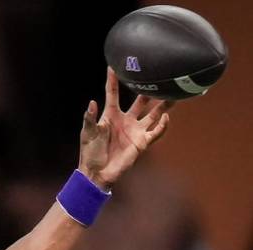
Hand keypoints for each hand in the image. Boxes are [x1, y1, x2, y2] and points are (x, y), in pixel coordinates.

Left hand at [79, 67, 173, 189]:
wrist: (97, 173)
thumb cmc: (90, 152)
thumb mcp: (88, 133)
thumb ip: (90, 118)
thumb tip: (92, 102)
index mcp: (110, 115)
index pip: (113, 94)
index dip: (114, 80)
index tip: (115, 65)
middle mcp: (125, 120)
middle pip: (140, 101)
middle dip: (149, 90)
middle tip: (158, 76)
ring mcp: (135, 131)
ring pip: (153, 114)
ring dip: (163, 105)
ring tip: (173, 93)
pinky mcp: (142, 143)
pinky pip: (156, 132)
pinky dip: (163, 125)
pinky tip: (166, 117)